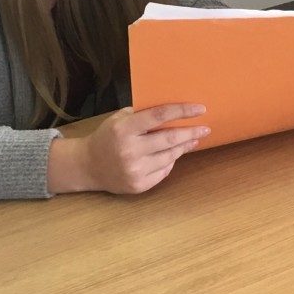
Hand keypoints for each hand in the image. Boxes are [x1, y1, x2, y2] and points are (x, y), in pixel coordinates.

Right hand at [78, 103, 208, 193]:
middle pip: (170, 139)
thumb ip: (142, 114)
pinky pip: (164, 171)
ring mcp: (135, 170)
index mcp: (124, 129)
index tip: (200, 108)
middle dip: (191, 132)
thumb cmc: (107, 137)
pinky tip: (174, 154)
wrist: (88, 166)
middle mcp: (130, 150)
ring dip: (184, 147)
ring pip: (170, 156)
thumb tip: (173, 110)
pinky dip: (171, 161)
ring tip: (193, 139)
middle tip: (205, 128)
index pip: (159, 116)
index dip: (182, 111)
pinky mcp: (139, 185)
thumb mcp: (118, 119)